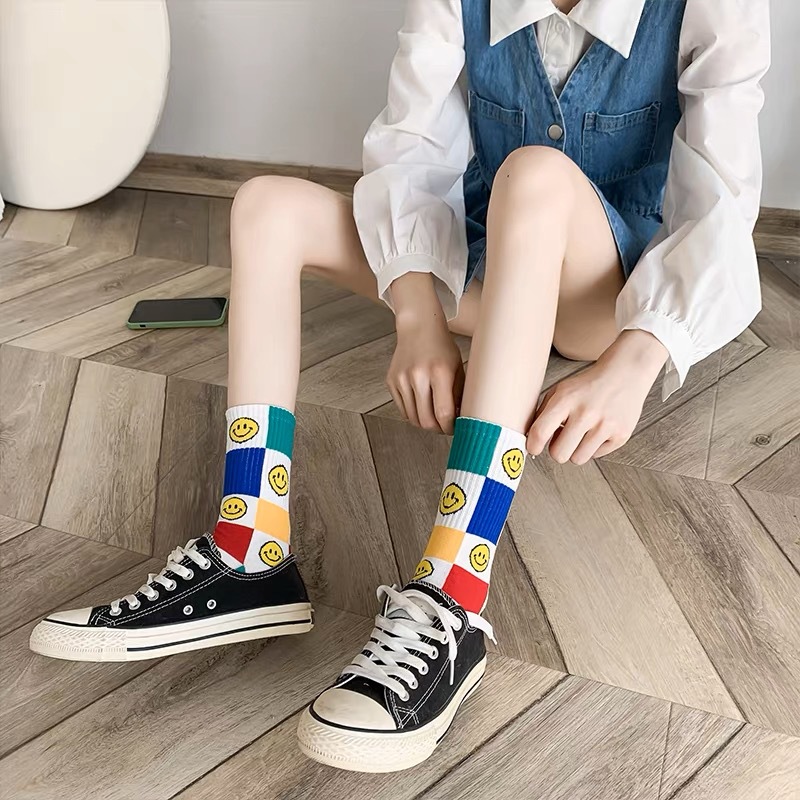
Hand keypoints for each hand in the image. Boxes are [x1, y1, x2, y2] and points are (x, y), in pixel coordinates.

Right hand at [387, 273, 463, 432]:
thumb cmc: (442, 349)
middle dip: (437, 430)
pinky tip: (423, 407)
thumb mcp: (458, 369)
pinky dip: (414, 414)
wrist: (418, 328)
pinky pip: (403, 409)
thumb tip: (460, 422)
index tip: (455, 430)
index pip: (444, 413)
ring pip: (413, 418)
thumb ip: (459, 396)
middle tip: (444, 428)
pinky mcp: (391, 381)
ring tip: (434, 418)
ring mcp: (402, 379)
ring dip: (425, 423)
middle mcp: (418, 376)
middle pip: (426, 421)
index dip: (450, 428)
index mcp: (440, 372)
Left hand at [527, 330, 667, 463]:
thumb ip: (542, 414)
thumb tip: (529, 440)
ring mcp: (605, 425)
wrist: (624, 373)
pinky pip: (597, 456)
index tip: (533, 448)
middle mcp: (586, 413)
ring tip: (580, 435)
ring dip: (575, 451)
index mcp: (565, 400)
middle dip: (557, 450)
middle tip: (562, 439)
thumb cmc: (587, 385)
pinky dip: (594, 447)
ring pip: (577, 459)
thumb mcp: (560, 391)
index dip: (533, 446)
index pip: (540, 432)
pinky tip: (597, 431)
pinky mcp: (621, 435)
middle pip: (559, 454)